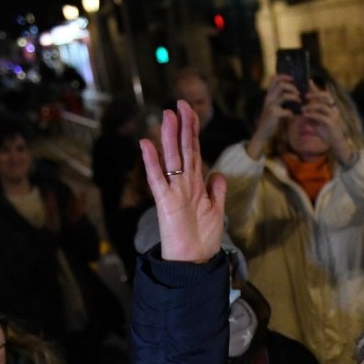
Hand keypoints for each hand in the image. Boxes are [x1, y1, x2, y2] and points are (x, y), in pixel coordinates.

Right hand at [141, 100, 227, 264]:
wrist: (193, 261)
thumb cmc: (202, 238)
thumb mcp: (216, 211)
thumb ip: (216, 191)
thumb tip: (217, 173)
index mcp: (195, 184)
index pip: (194, 151)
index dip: (193, 130)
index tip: (191, 110)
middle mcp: (184, 184)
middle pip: (183, 149)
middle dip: (182, 126)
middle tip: (180, 102)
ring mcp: (174, 192)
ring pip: (171, 159)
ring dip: (169, 137)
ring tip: (167, 115)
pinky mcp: (165, 203)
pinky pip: (157, 179)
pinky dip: (152, 162)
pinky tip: (146, 144)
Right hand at [244, 75, 301, 159]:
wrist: (262, 134)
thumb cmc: (270, 121)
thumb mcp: (273, 108)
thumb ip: (279, 101)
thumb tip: (293, 94)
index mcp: (269, 96)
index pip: (274, 79)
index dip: (284, 76)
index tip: (292, 78)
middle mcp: (268, 99)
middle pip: (280, 84)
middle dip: (292, 87)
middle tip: (298, 92)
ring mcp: (270, 106)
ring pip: (284, 95)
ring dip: (294, 97)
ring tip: (299, 101)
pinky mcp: (273, 114)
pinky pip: (287, 111)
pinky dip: (292, 113)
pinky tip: (293, 116)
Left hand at [299, 85, 354, 162]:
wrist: (336, 145)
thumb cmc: (327, 134)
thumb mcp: (316, 124)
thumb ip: (310, 117)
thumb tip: (301, 112)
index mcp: (331, 107)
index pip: (323, 95)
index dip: (316, 88)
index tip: (308, 81)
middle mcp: (333, 109)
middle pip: (326, 96)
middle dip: (315, 94)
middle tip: (305, 96)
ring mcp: (334, 116)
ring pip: (322, 106)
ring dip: (311, 106)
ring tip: (302, 109)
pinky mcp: (332, 123)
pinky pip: (321, 116)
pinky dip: (312, 115)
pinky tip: (305, 115)